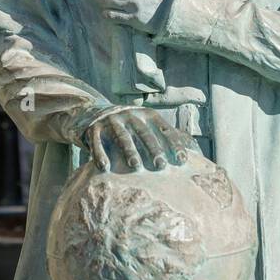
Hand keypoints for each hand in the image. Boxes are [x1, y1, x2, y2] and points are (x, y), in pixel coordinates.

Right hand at [80, 106, 199, 172]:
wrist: (92, 112)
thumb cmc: (127, 125)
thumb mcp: (143, 122)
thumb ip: (161, 133)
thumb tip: (187, 154)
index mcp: (146, 115)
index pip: (164, 129)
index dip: (173, 144)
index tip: (182, 160)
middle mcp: (130, 115)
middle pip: (144, 133)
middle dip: (153, 149)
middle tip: (161, 166)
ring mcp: (111, 121)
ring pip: (122, 137)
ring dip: (129, 152)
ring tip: (135, 166)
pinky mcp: (93, 129)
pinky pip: (97, 142)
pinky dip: (100, 154)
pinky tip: (105, 167)